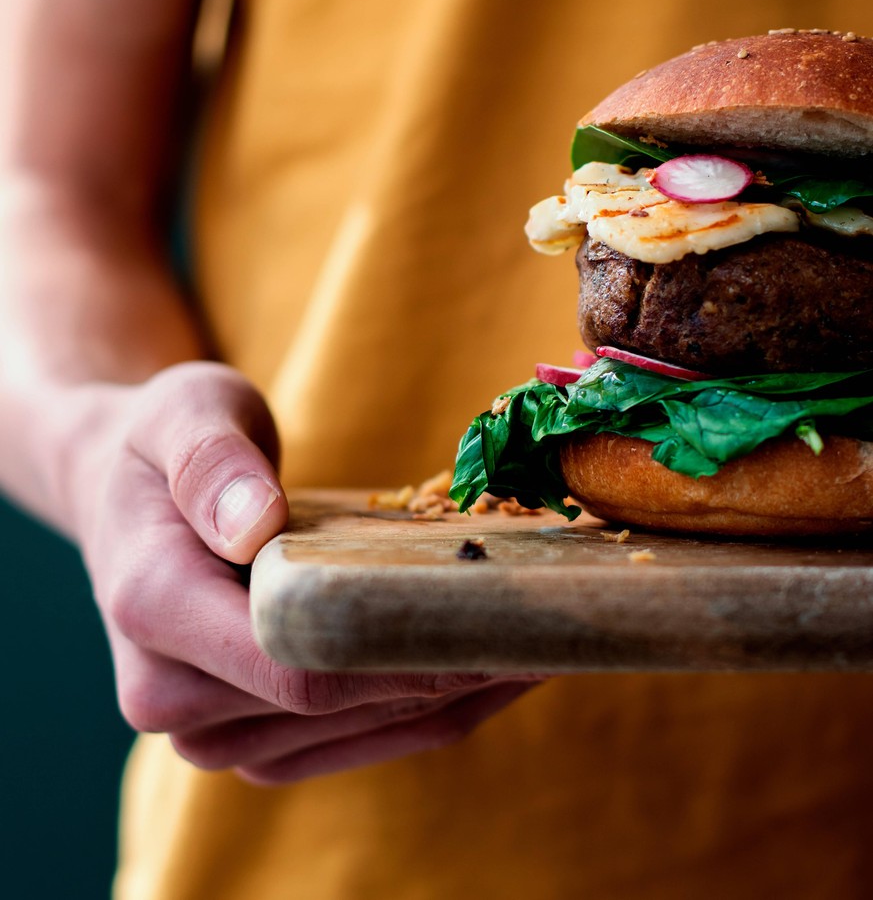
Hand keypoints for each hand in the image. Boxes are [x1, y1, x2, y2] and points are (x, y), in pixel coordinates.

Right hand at [65, 362, 537, 783]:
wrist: (128, 497)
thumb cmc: (163, 443)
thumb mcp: (183, 413)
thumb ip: (211, 463)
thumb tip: (254, 527)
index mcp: (152, 608)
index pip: (293, 660)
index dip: (402, 649)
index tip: (496, 613)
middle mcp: (171, 697)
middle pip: (340, 704)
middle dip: (448, 664)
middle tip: (553, 617)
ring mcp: (216, 731)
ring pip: (364, 734)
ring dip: (458, 691)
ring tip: (546, 638)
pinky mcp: (259, 739)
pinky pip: (362, 741)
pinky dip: (436, 707)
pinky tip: (498, 665)